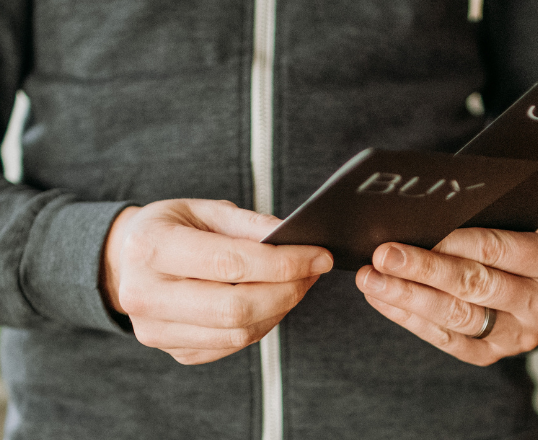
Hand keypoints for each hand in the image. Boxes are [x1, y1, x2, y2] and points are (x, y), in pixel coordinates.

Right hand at [102, 199, 332, 364]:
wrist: (125, 261)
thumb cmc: (172, 228)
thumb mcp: (204, 210)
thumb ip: (249, 224)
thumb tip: (294, 239)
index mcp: (151, 247)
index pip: (230, 263)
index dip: (284, 263)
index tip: (320, 255)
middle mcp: (145, 295)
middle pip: (236, 308)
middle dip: (288, 290)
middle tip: (314, 270)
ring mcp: (155, 331)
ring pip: (238, 333)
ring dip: (281, 309)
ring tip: (298, 283)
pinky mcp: (173, 350)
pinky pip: (232, 346)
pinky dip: (263, 324)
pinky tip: (273, 301)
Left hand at [355, 227, 537, 365]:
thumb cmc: (518, 242)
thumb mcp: (517, 225)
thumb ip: (481, 222)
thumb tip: (419, 218)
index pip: (494, 249)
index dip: (448, 243)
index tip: (411, 233)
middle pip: (474, 285)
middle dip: (422, 270)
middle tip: (383, 257)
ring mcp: (521, 335)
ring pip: (457, 317)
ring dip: (408, 297)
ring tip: (373, 281)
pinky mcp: (494, 355)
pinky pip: (447, 340)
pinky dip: (410, 319)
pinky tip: (384, 300)